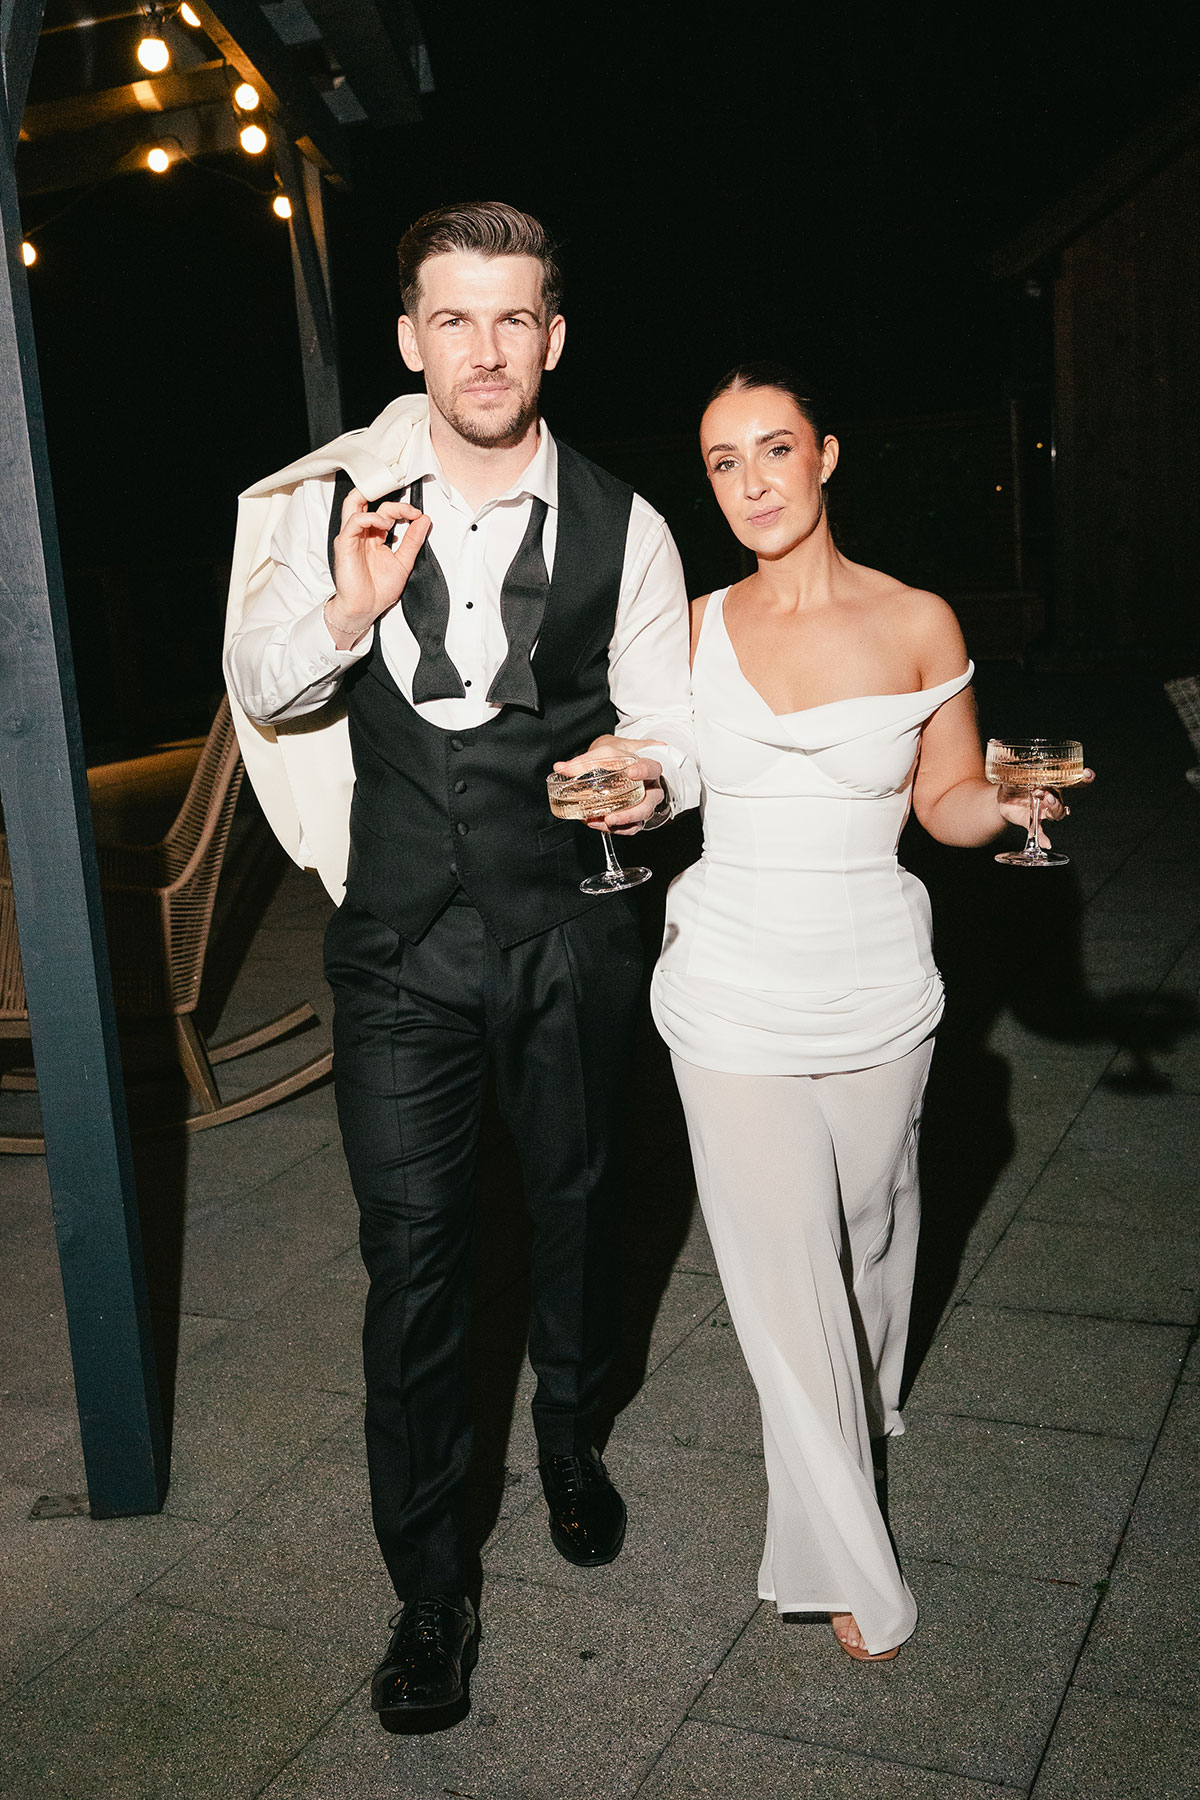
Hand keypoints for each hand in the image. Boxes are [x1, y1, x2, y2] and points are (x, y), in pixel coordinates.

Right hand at [325, 488, 430, 646]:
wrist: (365, 609)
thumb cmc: (378, 590)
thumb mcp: (404, 562)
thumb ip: (413, 541)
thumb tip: (424, 521)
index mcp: (375, 537)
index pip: (386, 511)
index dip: (403, 509)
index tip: (418, 516)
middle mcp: (362, 533)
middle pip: (368, 500)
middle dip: (389, 498)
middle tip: (409, 508)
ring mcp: (352, 536)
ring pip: (354, 502)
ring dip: (375, 498)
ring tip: (397, 511)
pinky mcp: (345, 543)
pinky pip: (354, 521)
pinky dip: (370, 517)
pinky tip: (384, 524)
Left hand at [553, 735, 666, 834]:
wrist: (625, 767)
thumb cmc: (619, 760)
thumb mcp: (603, 755)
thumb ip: (583, 761)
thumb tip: (560, 768)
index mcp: (647, 769)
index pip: (652, 768)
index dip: (643, 771)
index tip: (631, 773)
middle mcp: (650, 789)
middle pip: (649, 804)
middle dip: (631, 813)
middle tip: (612, 816)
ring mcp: (645, 805)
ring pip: (639, 819)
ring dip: (620, 824)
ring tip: (602, 823)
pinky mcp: (636, 818)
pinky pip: (630, 828)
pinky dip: (615, 829)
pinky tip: (597, 824)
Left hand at [997, 768, 1093, 846]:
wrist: (1002, 798)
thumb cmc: (1013, 782)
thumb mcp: (1015, 773)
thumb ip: (1019, 769)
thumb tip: (1014, 758)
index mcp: (1051, 783)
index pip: (1071, 781)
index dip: (1082, 778)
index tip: (1088, 774)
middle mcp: (1051, 797)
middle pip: (1063, 798)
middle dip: (1059, 795)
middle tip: (1048, 794)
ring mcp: (1043, 810)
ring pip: (1056, 812)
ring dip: (1054, 807)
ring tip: (1046, 800)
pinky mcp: (1034, 821)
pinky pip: (1040, 831)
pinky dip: (1044, 838)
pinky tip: (1047, 843)